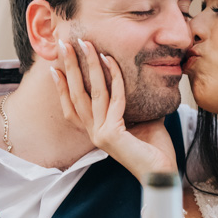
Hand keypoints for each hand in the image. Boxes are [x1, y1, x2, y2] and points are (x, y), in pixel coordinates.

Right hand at [52, 39, 177, 181]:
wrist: (163, 173)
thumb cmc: (154, 149)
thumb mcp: (139, 120)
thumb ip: (133, 104)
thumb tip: (138, 83)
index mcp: (96, 132)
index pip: (71, 108)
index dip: (61, 88)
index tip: (54, 67)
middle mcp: (94, 133)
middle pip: (75, 95)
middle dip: (70, 67)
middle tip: (65, 44)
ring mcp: (100, 134)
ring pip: (91, 92)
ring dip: (88, 65)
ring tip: (85, 44)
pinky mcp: (111, 134)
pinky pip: (114, 98)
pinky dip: (114, 77)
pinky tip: (110, 59)